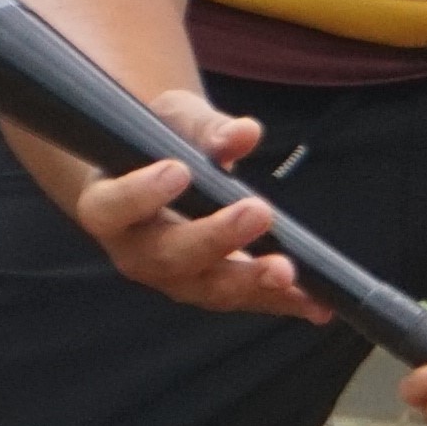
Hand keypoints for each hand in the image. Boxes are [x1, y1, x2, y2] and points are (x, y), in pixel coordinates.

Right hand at [65, 95, 332, 319]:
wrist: (157, 178)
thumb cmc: (157, 145)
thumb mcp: (174, 121)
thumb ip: (204, 127)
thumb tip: (245, 133)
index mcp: (108, 207)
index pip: (111, 209)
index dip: (140, 194)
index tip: (178, 171)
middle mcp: (136, 252)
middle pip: (168, 257)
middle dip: (216, 238)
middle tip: (258, 212)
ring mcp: (175, 279)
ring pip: (208, 289)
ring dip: (251, 282)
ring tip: (288, 271)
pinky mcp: (214, 290)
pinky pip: (248, 300)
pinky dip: (284, 302)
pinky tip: (318, 304)